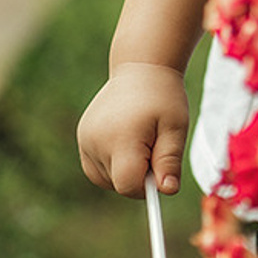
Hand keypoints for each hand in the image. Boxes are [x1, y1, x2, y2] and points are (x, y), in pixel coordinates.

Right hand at [76, 62, 188, 197]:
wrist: (142, 67)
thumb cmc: (163, 97)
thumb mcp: (176, 126)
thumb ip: (170, 160)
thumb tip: (167, 190)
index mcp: (120, 138)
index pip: (128, 185)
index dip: (148, 186)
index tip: (162, 172)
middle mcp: (95, 141)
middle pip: (118, 184)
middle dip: (139, 175)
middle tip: (154, 144)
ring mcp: (85, 140)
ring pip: (107, 179)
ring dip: (126, 169)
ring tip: (141, 138)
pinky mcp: (82, 138)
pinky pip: (97, 167)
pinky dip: (114, 163)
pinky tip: (128, 140)